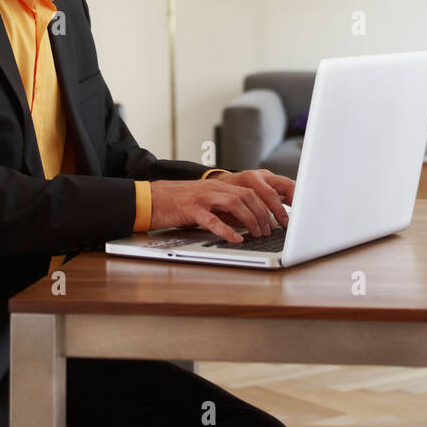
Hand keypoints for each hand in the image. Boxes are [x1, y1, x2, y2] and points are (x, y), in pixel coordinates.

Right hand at [148, 168, 294, 244]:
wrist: (150, 199)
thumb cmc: (178, 203)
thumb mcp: (206, 201)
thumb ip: (224, 207)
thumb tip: (247, 221)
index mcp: (219, 186)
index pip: (251, 190)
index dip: (267, 204)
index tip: (276, 219)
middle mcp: (214, 188)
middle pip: (248, 195)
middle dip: (263, 213)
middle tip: (269, 230)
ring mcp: (202, 197)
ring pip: (235, 203)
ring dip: (250, 220)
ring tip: (257, 234)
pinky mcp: (190, 209)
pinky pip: (212, 220)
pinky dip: (226, 231)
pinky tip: (235, 240)